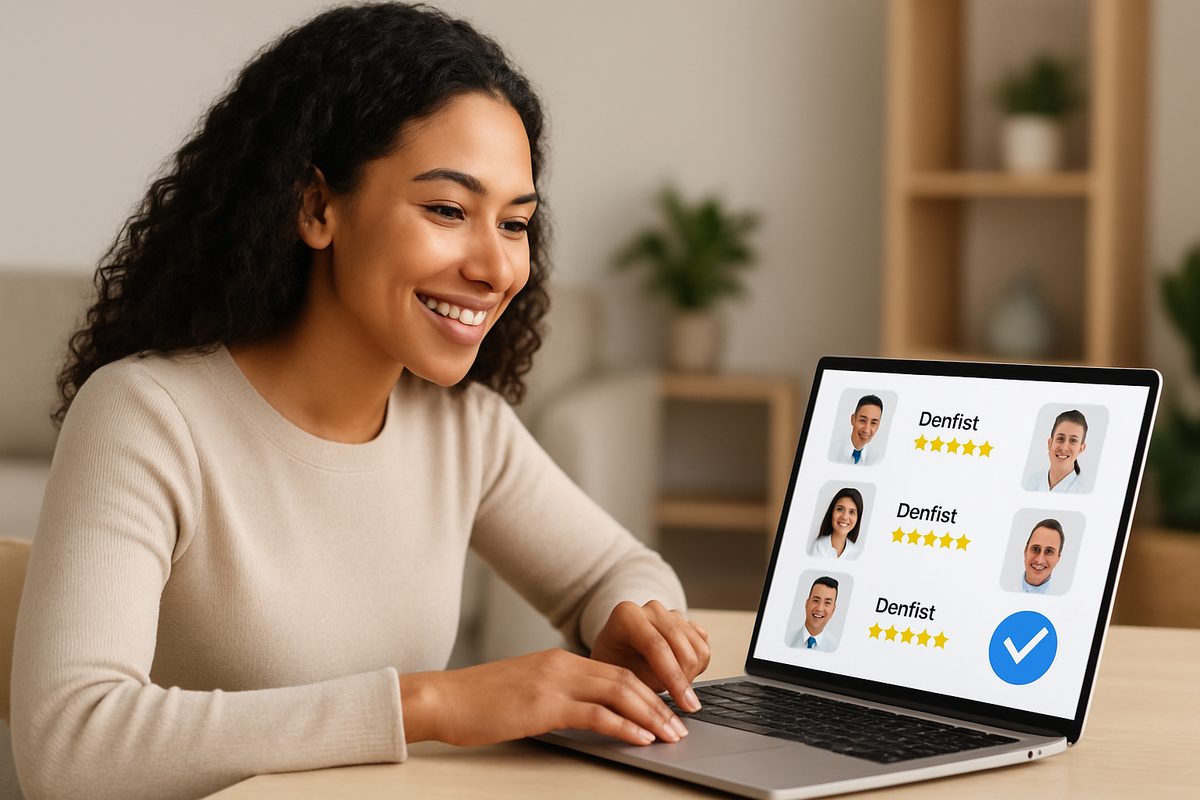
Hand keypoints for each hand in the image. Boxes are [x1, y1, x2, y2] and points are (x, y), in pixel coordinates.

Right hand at [399, 648, 689, 746]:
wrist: (444, 699)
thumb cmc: (478, 701)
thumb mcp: (525, 692)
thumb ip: (556, 695)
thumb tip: (585, 713)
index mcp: (559, 660)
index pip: (617, 670)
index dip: (648, 690)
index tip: (667, 710)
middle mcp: (561, 665)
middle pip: (626, 678)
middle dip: (659, 704)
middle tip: (680, 726)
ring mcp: (554, 683)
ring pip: (618, 692)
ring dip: (650, 715)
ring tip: (669, 735)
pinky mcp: (544, 705)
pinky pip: (595, 713)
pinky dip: (624, 725)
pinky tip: (639, 738)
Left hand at [589, 600, 710, 712]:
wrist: (616, 654)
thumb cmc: (613, 669)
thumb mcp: (618, 680)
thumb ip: (640, 690)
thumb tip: (660, 716)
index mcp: (627, 616)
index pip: (657, 646)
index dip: (674, 679)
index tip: (686, 706)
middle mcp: (651, 610)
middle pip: (683, 649)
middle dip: (685, 682)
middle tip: (677, 703)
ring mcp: (670, 614)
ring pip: (699, 649)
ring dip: (691, 675)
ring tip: (672, 686)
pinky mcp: (686, 622)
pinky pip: (704, 646)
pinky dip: (697, 666)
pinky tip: (679, 673)